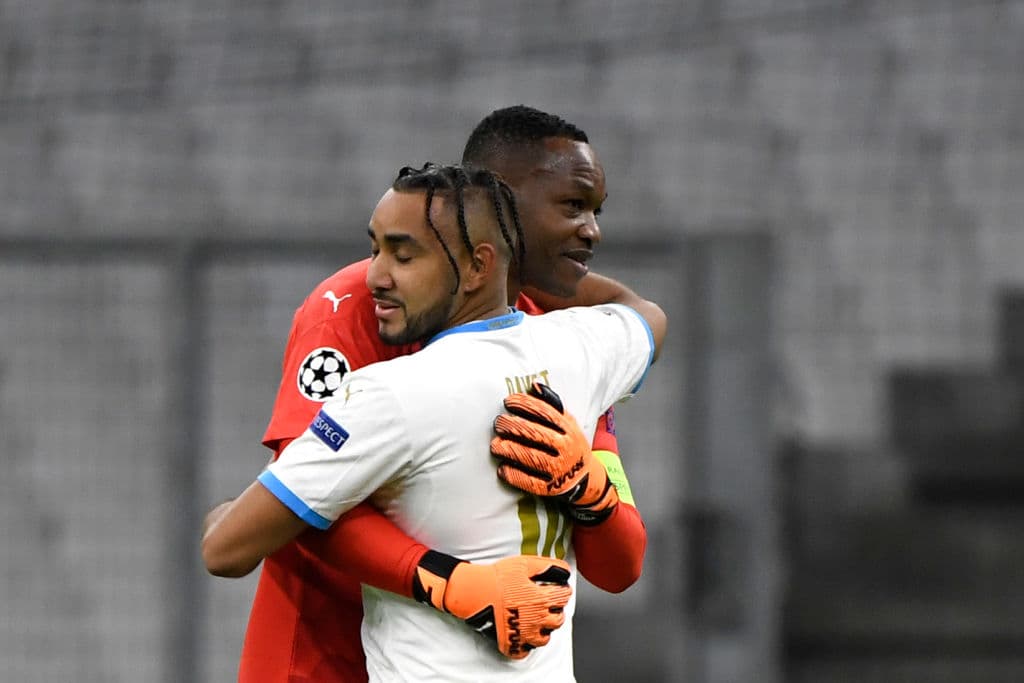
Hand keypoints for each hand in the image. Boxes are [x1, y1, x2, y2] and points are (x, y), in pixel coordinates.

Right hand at [413, 551, 571, 658]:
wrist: (473, 591)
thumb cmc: (497, 577)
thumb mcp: (524, 564)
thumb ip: (547, 567)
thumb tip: (564, 572)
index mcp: (540, 599)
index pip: (564, 598)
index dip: (563, 591)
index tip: (560, 589)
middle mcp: (536, 619)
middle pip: (558, 620)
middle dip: (557, 611)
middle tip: (550, 605)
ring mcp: (523, 634)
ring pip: (544, 638)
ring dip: (544, 629)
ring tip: (537, 620)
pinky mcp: (510, 642)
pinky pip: (525, 651)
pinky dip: (526, 644)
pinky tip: (523, 633)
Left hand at [491, 382, 618, 524]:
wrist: (586, 478)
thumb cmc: (570, 445)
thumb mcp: (568, 423)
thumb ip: (552, 405)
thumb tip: (534, 385)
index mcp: (569, 430)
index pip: (546, 413)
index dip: (525, 405)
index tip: (508, 402)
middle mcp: (566, 449)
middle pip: (536, 434)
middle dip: (513, 426)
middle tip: (498, 422)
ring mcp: (559, 470)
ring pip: (532, 458)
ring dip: (510, 450)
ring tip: (495, 444)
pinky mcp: (551, 489)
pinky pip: (531, 483)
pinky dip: (515, 476)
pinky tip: (502, 469)